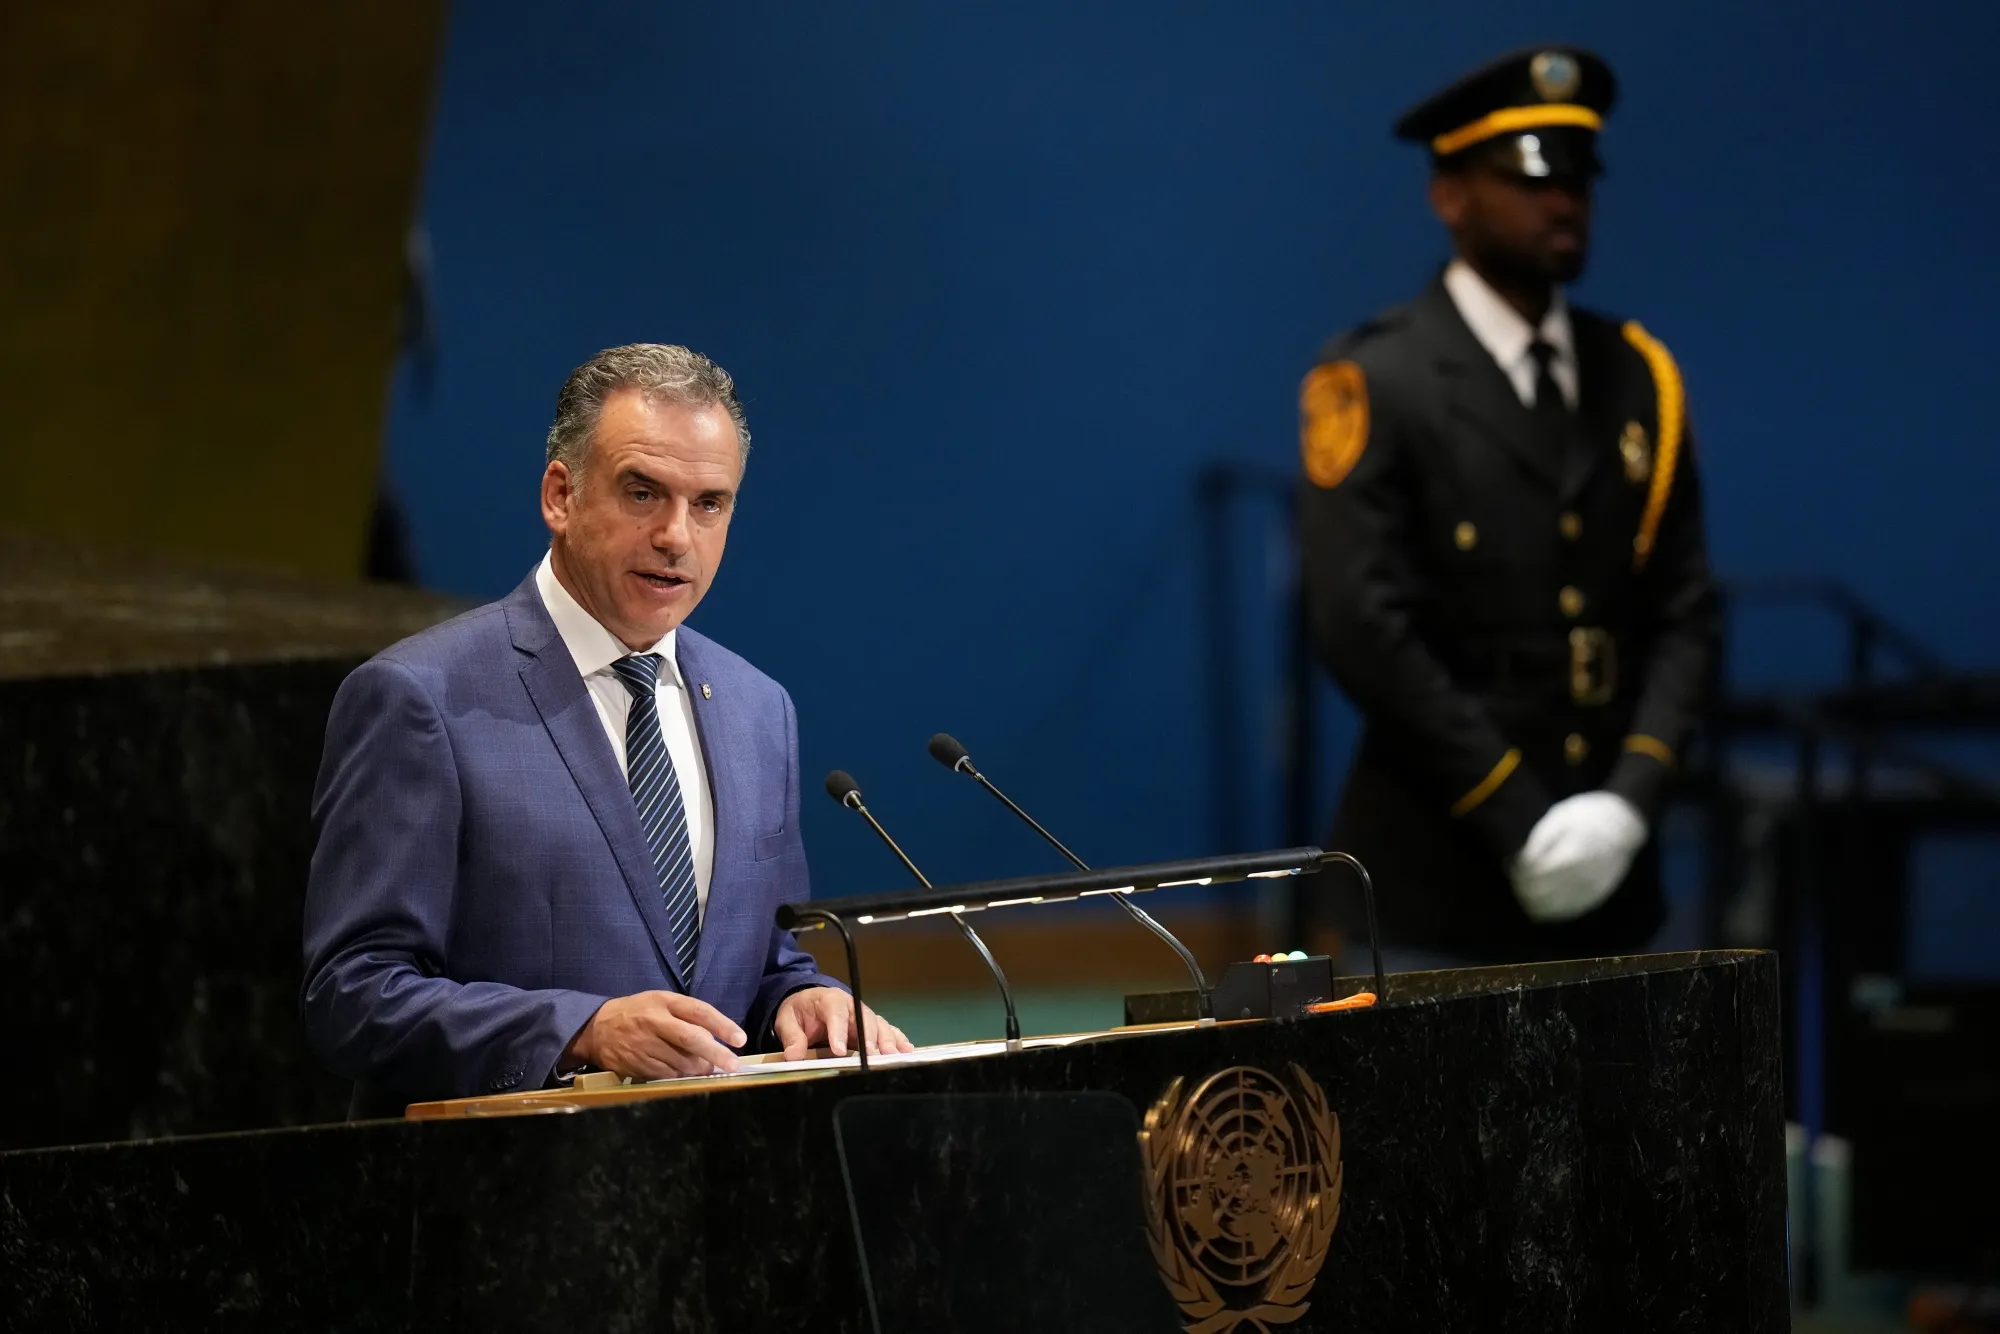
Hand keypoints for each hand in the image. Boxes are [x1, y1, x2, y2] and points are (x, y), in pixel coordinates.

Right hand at [563, 991, 746, 1079]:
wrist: (597, 1029)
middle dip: (716, 1054)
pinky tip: (682, 1071)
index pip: (699, 1012)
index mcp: (664, 1002)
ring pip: (682, 1063)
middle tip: (733, 1065)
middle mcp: (654, 1022)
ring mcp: (644, 1046)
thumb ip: (687, 1016)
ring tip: (705, 1067)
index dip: (722, 1026)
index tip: (740, 1039)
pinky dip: (680, 1076)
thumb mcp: (661, 1002)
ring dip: (699, 1068)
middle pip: (691, 1040)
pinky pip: (668, 1076)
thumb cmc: (638, 1012)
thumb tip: (716, 1038)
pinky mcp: (637, 1066)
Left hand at [774, 987, 913, 1060]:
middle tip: (872, 1056)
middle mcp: (852, 1006)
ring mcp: (864, 1016)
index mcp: (830, 1000)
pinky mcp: (871, 1026)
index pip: (837, 1013)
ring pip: (879, 1025)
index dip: (839, 1031)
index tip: (839, 1051)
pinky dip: (898, 1040)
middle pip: (865, 1019)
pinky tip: (906, 1050)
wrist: (808, 1003)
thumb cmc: (800, 1010)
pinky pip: (887, 1031)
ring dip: (887, 1041)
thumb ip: (791, 1036)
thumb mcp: (787, 1020)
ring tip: (892, 1056)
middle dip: (870, 1038)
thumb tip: (794, 1055)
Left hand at [1509, 791, 1646, 923]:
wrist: (1624, 822)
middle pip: (1547, 893)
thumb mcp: (1558, 818)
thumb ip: (1539, 843)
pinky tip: (1542, 907)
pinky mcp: (1600, 894)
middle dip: (1525, 891)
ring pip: (1559, 906)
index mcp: (1573, 852)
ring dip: (1537, 905)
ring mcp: (1594, 887)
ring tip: (1524, 895)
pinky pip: (1574, 909)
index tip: (1510, 870)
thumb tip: (1521, 865)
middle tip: (1515, 884)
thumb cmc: (1586, 815)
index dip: (1521, 876)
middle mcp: (1585, 874)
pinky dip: (1555, 911)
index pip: (1539, 874)